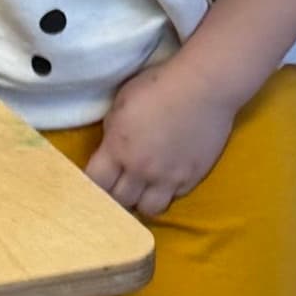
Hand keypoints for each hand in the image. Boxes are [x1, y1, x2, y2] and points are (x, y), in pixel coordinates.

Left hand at [86, 49, 237, 222]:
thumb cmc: (158, 86)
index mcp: (118, 149)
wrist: (203, 86)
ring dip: (142, 201)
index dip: (91, 184)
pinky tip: (167, 178)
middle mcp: (141, 169)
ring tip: (144, 189)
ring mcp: (168, 177)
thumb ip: (112, 133)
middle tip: (118, 186)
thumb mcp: (121, 104)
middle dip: (115, 195)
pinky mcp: (192, 178)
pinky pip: (174, 198)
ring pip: (148, 209)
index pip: (94, 183)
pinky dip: (167, 192)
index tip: (96, 180)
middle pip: (118, 201)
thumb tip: (112, 150)